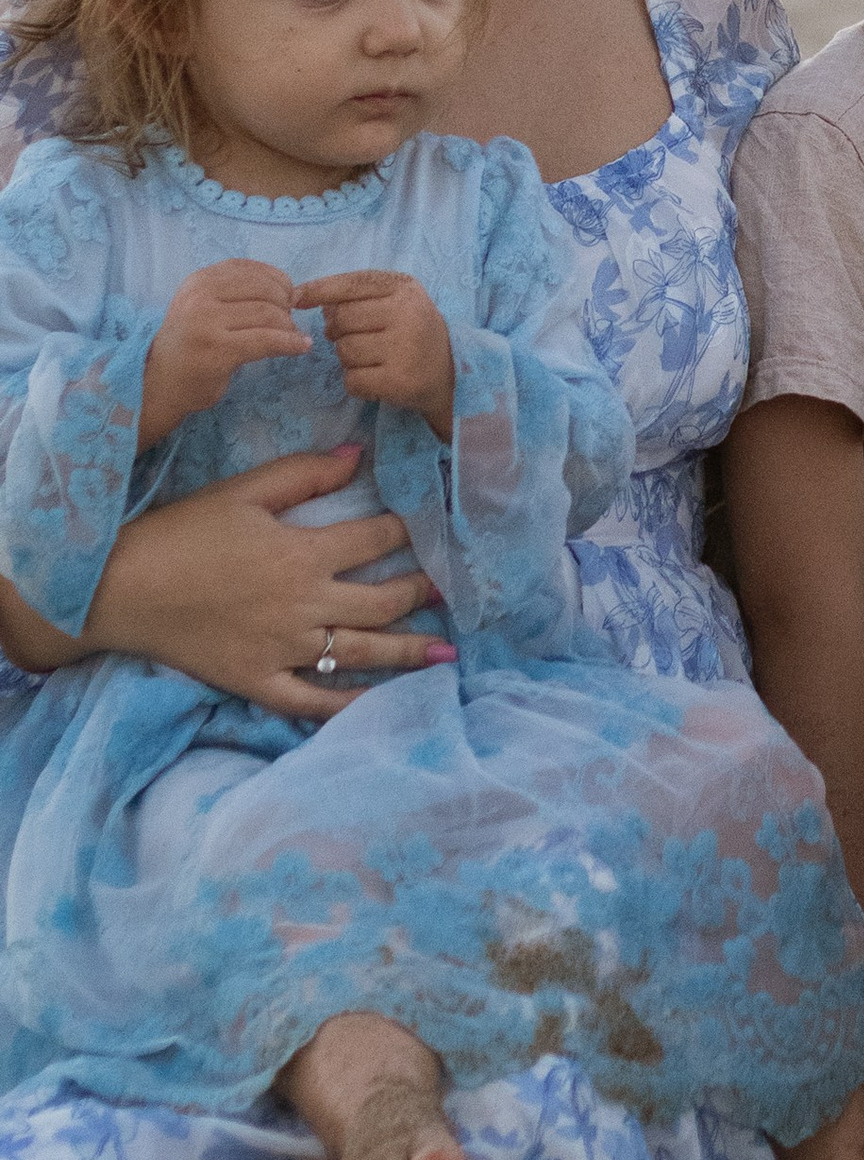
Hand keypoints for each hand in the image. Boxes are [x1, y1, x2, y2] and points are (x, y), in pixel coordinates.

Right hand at [81, 450, 447, 717]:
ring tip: (446, 651)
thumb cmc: (182, 532)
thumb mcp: (244, 491)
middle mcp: (304, 604)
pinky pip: (313, 700)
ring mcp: (284, 648)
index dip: (409, 530)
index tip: (435, 527)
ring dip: (407, 650)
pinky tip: (381, 703)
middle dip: (419, 592)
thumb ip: (305, 473)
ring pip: (360, 652)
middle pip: (381, 600)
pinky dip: (349, 704)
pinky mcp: (259, 680)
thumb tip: (360, 454)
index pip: (376, 539)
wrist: (121, 589)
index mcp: (302, 553)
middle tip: (447, 591)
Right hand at [140, 258, 309, 444]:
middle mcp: (199, 297)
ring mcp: (206, 324)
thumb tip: (291, 291)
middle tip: (289, 320)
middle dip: (285, 304)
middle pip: (264, 290)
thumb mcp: (204, 306)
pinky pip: (267, 341)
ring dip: (289, 325)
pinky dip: (290, 343)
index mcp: (198, 281)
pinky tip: (301, 347)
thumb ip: (237, 293)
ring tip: (292, 335)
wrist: (160, 385)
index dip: (278, 280)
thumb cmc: (190, 345)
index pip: (249, 269)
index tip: (288, 296)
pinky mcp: (218, 351)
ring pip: (268, 314)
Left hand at [297, 272, 455, 434]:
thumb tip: (306, 297)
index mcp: (404, 288)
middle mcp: (408, 313)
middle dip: (337, 331)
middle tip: (357, 338)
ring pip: (344, 351)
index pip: (352, 284)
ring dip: (348, 359)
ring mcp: (405, 347)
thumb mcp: (395, 301)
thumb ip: (357, 295)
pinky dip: (356, 383)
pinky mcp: (399, 380)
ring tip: (371, 359)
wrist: (451, 374)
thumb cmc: (414, 332)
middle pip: (341, 319)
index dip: (319, 290)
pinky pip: (352, 380)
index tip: (296, 298)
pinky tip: (375, 380)